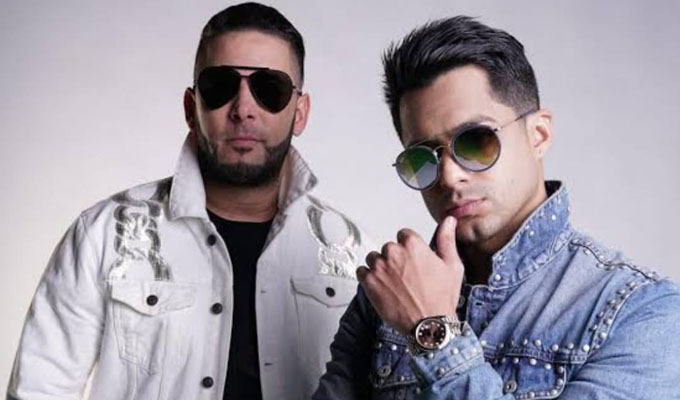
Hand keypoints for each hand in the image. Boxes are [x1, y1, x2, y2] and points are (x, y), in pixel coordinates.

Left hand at [356, 216, 463, 334]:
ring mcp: (379, 267)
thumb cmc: (441, 297)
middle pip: (388, 248)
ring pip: (374, 259)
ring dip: (381, 268)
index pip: (403, 235)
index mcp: (412, 244)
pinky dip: (369, 278)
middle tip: (407, 277)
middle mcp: (393, 252)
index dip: (409, 249)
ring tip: (395, 284)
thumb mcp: (452, 266)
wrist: (428, 326)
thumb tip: (448, 221)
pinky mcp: (368, 282)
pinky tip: (382, 288)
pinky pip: (362, 272)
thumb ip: (446, 239)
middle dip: (395, 259)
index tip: (414, 262)